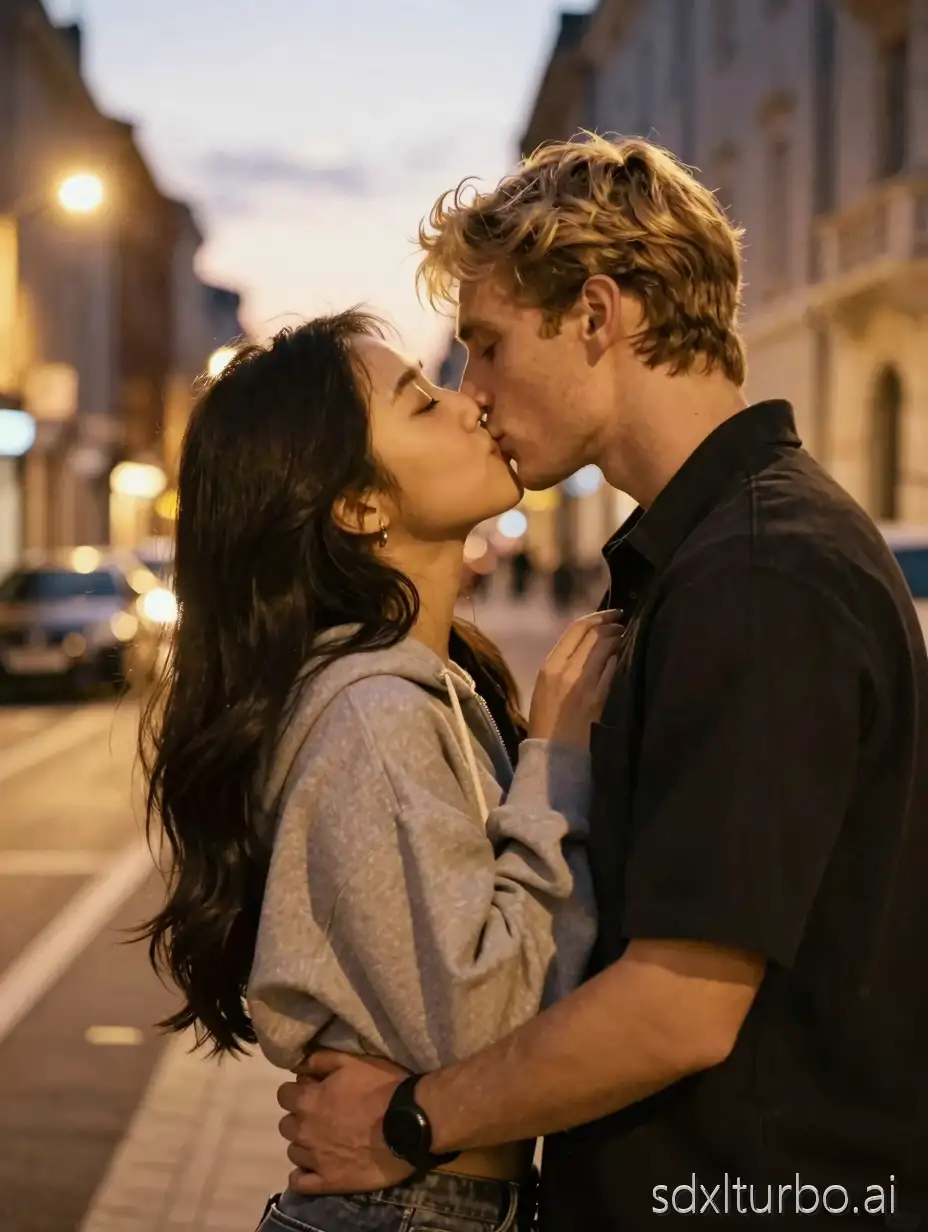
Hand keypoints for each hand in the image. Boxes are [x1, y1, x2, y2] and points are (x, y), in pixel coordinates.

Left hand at [277, 1050, 413, 1194]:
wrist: (408, 1123)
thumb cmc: (381, 1088)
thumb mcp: (352, 1061)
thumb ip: (320, 1061)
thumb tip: (297, 1066)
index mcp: (308, 1101)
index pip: (283, 1095)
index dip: (296, 1092)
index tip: (311, 1092)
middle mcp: (305, 1131)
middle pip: (286, 1125)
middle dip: (300, 1118)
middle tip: (321, 1116)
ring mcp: (315, 1159)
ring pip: (294, 1152)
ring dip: (304, 1144)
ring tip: (325, 1141)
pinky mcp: (328, 1182)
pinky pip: (300, 1183)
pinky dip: (302, 1175)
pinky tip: (314, 1168)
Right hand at [528, 610, 622, 747]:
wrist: (554, 750)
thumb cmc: (545, 719)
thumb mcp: (544, 685)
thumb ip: (561, 663)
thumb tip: (585, 645)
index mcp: (550, 666)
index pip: (577, 629)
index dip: (597, 616)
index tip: (611, 613)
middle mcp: (567, 670)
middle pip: (595, 635)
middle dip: (611, 625)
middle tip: (621, 624)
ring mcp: (585, 683)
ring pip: (606, 649)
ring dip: (617, 640)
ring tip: (622, 637)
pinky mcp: (599, 697)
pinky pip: (612, 670)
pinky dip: (618, 659)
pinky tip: (620, 658)